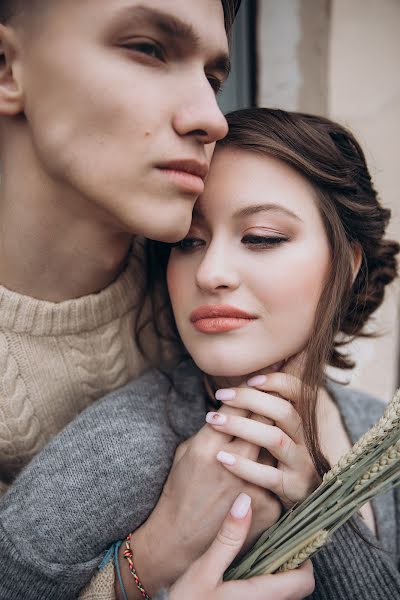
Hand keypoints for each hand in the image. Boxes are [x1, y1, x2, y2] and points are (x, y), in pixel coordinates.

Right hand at [132, 406, 281, 592]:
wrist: (182, 538)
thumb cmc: (181, 489)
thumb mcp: (187, 451)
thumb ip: (211, 428)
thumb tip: (235, 407)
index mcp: (207, 447)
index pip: (238, 408)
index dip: (248, 393)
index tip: (256, 383)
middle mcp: (231, 463)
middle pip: (262, 421)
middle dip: (268, 404)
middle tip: (276, 391)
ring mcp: (252, 486)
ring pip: (276, 445)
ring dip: (278, 429)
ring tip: (283, 416)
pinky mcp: (267, 506)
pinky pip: (279, 473)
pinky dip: (278, 463)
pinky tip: (283, 454)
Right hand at [169, 493, 314, 599]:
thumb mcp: (204, 570)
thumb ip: (228, 538)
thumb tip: (245, 502)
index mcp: (263, 596)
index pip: (305, 580)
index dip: (303, 557)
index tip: (290, 534)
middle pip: (297, 586)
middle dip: (289, 559)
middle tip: (272, 536)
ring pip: (283, 592)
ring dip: (276, 570)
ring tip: (259, 548)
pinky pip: (267, 596)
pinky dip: (264, 580)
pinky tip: (244, 567)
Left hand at [208, 369, 320, 508]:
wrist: (286, 508)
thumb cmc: (268, 464)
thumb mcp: (271, 436)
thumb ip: (266, 411)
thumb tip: (251, 376)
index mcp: (302, 423)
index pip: (299, 392)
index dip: (277, 382)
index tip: (251, 379)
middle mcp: (306, 442)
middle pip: (284, 412)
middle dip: (251, 399)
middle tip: (221, 395)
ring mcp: (302, 466)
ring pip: (275, 438)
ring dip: (242, 426)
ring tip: (213, 421)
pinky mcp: (293, 490)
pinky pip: (268, 476)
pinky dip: (244, 466)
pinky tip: (222, 457)